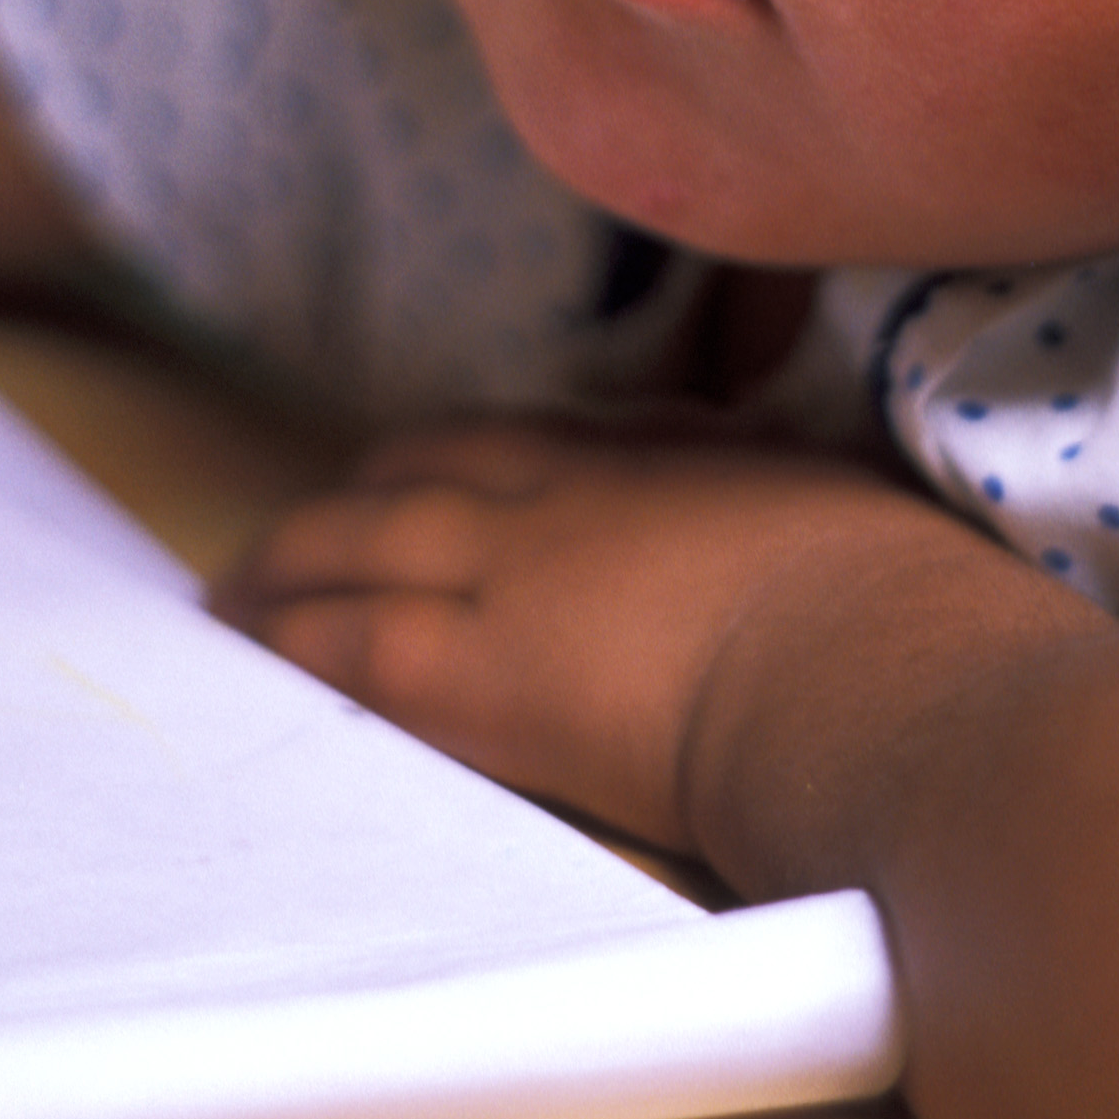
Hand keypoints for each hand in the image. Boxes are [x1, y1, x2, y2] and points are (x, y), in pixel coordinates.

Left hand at [220, 415, 982, 858]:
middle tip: (278, 546)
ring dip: (279, 576)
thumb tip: (773, 478)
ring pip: (351, 553)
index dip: (439, 464)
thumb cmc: (893, 599)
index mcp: (648, 454)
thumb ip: (768, 485)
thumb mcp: (830, 496)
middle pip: (408, 481)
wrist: (871, 664)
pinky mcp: (476, 677)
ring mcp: (509, 575)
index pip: (510, 440)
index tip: (402, 484)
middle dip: (336, 512)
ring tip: (225, 605)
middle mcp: (559, 495)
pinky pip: (346, 654)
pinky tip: (246, 660)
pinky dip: (287, 648)